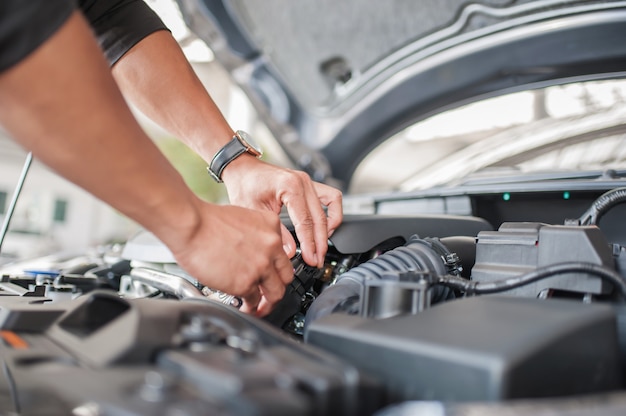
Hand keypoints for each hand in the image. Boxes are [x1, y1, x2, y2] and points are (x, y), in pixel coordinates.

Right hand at [170, 202, 293, 315]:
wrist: (191, 225)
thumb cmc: (205, 221)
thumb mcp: (243, 218)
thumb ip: (255, 236)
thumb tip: (252, 251)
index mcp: (271, 226)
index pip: (284, 253)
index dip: (278, 269)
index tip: (273, 276)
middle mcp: (272, 246)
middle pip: (286, 276)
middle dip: (277, 288)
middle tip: (269, 296)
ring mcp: (261, 266)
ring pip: (275, 293)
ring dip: (267, 304)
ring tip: (259, 309)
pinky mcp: (246, 283)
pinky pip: (253, 301)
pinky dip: (249, 308)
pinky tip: (243, 308)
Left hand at [222, 156, 342, 267]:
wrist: (242, 169)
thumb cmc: (245, 185)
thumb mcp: (256, 212)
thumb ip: (276, 233)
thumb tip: (290, 251)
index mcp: (289, 187)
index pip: (306, 222)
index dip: (310, 244)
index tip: (311, 259)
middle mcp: (302, 182)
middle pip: (320, 218)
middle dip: (320, 242)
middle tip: (317, 259)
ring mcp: (308, 181)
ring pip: (330, 207)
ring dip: (329, 228)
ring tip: (322, 245)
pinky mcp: (309, 184)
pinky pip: (331, 197)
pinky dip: (332, 213)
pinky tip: (325, 227)